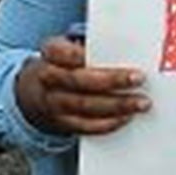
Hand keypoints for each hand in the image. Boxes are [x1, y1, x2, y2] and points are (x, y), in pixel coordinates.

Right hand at [14, 35, 148, 135]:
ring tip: (141, 102)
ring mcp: (54, 104)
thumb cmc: (61, 67)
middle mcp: (49, 80)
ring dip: (116, 105)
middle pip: (78, 80)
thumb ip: (89, 48)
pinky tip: (127, 116)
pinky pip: (87, 126)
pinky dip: (109, 123)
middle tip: (138, 78)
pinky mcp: (63, 124)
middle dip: (111, 79)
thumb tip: (124, 50)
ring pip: (85, 105)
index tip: (104, 51)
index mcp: (50, 56)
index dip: (78, 53)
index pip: (59, 52)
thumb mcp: (65, 51)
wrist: (34, 95)